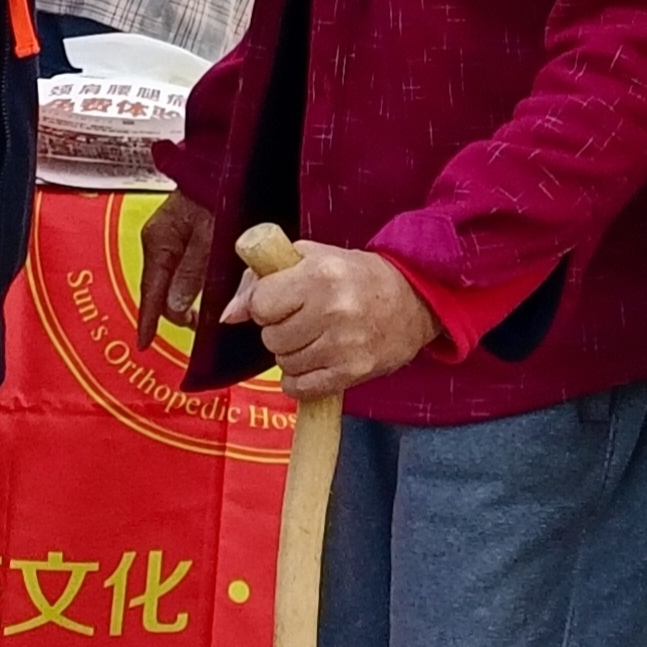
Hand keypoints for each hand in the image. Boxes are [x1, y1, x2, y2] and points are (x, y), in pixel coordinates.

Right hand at [137, 191, 223, 341]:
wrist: (223, 164)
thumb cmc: (215, 190)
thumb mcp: (209, 235)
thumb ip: (193, 272)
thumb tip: (175, 306)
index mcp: (158, 240)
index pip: (150, 291)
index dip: (148, 320)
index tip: (144, 343)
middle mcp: (158, 241)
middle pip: (161, 290)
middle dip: (176, 310)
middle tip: (198, 324)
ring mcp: (169, 239)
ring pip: (173, 281)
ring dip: (186, 298)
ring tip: (204, 311)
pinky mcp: (183, 236)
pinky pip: (183, 269)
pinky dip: (192, 284)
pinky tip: (205, 291)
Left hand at [223, 236, 439, 399]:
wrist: (415, 299)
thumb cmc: (357, 276)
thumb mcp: (311, 258)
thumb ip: (262, 278)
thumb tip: (230, 315)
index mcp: (320, 274)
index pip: (261, 303)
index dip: (265, 304)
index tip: (282, 301)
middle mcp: (333, 309)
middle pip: (271, 337)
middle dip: (279, 330)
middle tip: (303, 320)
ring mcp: (345, 344)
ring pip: (285, 363)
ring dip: (292, 354)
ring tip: (315, 338)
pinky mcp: (354, 372)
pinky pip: (301, 388)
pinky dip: (300, 380)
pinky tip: (315, 362)